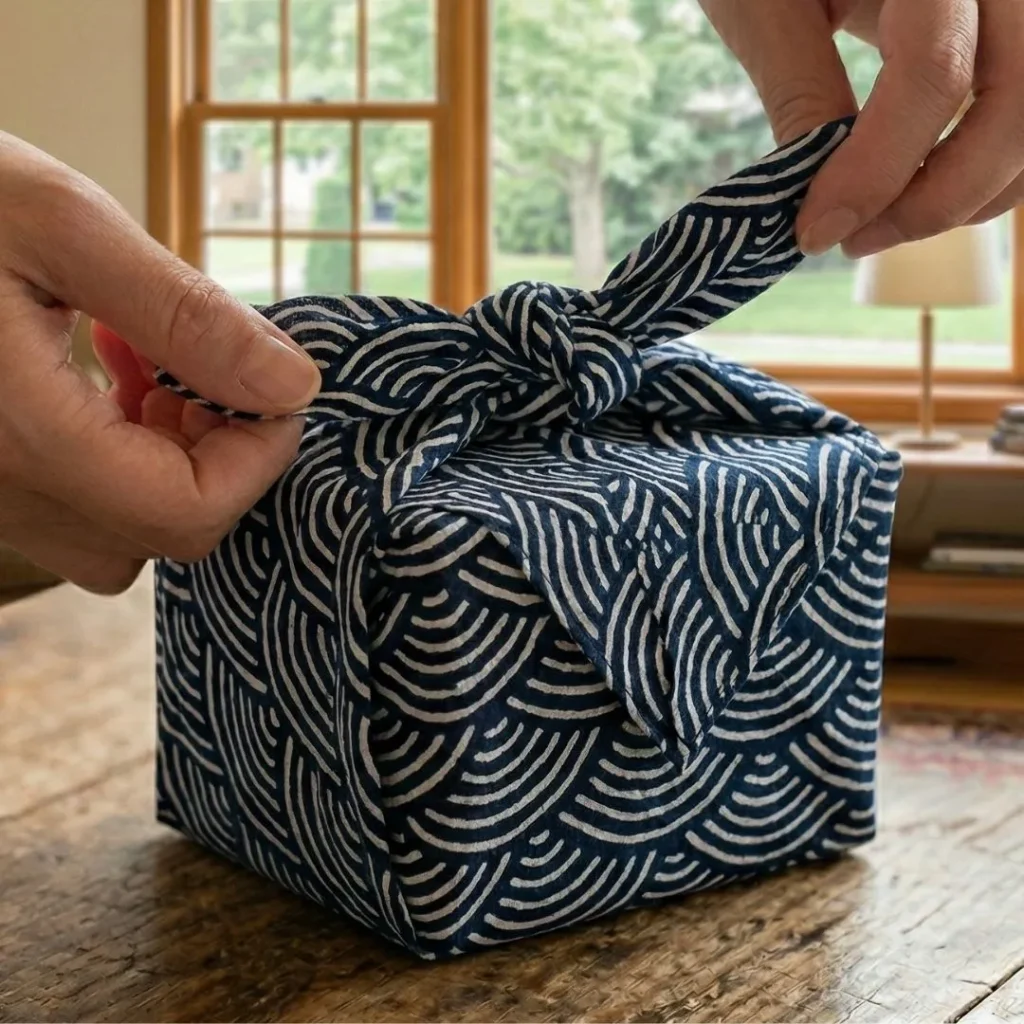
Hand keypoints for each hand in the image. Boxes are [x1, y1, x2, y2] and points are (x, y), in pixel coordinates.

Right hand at [0, 133, 320, 593]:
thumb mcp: (59, 226)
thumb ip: (184, 315)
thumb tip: (292, 383)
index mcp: (23, 437)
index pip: (191, 512)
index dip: (259, 458)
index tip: (274, 385)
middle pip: (164, 529)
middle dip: (217, 451)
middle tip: (201, 363)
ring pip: (122, 527)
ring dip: (168, 453)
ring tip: (145, 358)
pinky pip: (73, 504)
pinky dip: (119, 452)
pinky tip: (102, 369)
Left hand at [699, 0, 1022, 257]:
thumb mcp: (767, 5)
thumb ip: (802, 91)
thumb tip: (827, 200)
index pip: (934, 73)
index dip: (876, 171)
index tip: (816, 231)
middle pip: (1018, 103)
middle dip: (939, 196)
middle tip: (855, 240)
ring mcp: (1014, 2)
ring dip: (970, 192)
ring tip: (880, 223)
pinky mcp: (1008, 29)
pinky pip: (1022, 109)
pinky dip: (983, 165)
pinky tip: (916, 190)